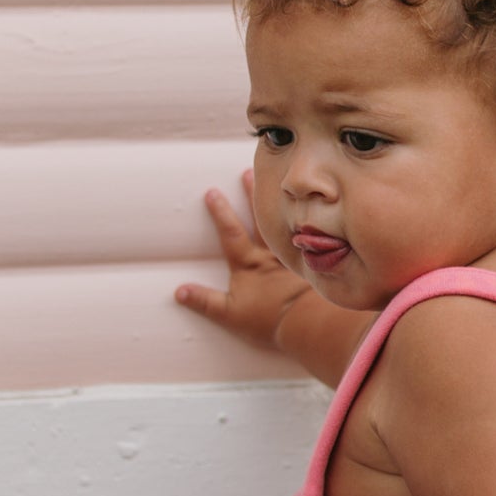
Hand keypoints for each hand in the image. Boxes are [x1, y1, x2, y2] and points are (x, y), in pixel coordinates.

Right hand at [174, 171, 309, 351]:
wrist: (304, 323)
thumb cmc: (266, 321)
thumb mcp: (229, 313)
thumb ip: (204, 301)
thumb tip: (178, 291)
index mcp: (248, 263)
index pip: (230, 232)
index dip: (220, 212)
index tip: (213, 191)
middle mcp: (269, 254)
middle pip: (259, 220)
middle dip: (251, 196)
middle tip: (248, 173)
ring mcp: (291, 257)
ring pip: (284, 226)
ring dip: (279, 205)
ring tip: (278, 187)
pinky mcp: (311, 264)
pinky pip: (312, 239)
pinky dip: (312, 227)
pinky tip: (317, 213)